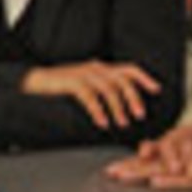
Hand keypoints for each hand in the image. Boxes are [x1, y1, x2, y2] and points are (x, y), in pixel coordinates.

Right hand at [22, 60, 159, 128]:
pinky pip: (89, 96)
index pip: (129, 68)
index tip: (157, 90)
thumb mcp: (86, 84)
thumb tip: (122, 103)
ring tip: (122, 123)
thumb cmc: (61, 87)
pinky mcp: (71, 82)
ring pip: (108, 89)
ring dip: (118, 107)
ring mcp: (83, 73)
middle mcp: (95, 68)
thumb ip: (102, 89)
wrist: (35, 81)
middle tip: (140, 115)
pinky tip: (102, 122)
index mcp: (101, 68)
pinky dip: (98, 110)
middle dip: (133, 97)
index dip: (144, 78)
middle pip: (122, 79)